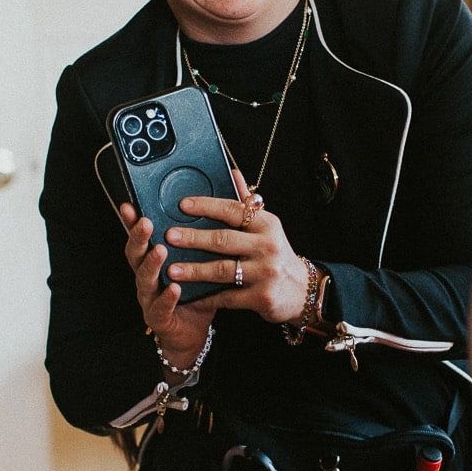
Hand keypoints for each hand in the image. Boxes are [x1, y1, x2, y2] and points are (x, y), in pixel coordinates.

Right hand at [119, 203, 215, 369]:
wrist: (192, 333)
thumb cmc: (195, 293)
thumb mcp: (198, 262)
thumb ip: (203, 238)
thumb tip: (222, 208)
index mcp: (153, 261)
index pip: (141, 237)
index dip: (133, 222)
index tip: (130, 204)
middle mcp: (147, 277)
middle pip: (136, 254)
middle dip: (138, 237)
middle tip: (146, 222)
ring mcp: (149, 298)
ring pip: (145, 279)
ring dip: (151, 264)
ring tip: (159, 250)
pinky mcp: (158, 318)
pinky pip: (160, 307)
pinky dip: (167, 297)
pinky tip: (174, 287)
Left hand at [165, 169, 310, 324]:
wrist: (302, 290)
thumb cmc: (276, 254)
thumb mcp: (267, 227)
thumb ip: (247, 204)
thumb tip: (233, 173)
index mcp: (267, 225)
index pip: (234, 210)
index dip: (207, 206)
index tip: (183, 205)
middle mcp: (267, 246)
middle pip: (224, 240)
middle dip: (194, 238)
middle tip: (169, 236)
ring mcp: (265, 273)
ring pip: (223, 270)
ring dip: (194, 270)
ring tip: (172, 269)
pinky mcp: (261, 297)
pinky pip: (227, 296)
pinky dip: (207, 297)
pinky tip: (190, 295)